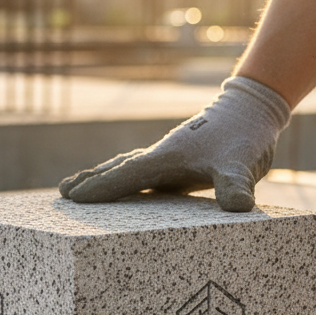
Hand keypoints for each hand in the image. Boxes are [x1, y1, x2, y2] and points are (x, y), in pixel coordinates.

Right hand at [58, 77, 290, 211]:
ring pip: (125, 169)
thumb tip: (239, 205)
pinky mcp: (175, 164)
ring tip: (77, 188)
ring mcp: (166, 159)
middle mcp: (160, 157)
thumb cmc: (244, 136)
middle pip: (117, 170)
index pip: (126, 175)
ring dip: (101, 177)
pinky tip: (119, 187)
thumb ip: (236, 185)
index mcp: (166, 158)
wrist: (252, 109)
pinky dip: (121, 178)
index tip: (74, 197)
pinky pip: (140, 173)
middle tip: (63, 193)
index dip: (100, 187)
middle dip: (91, 181)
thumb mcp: (242, 165)